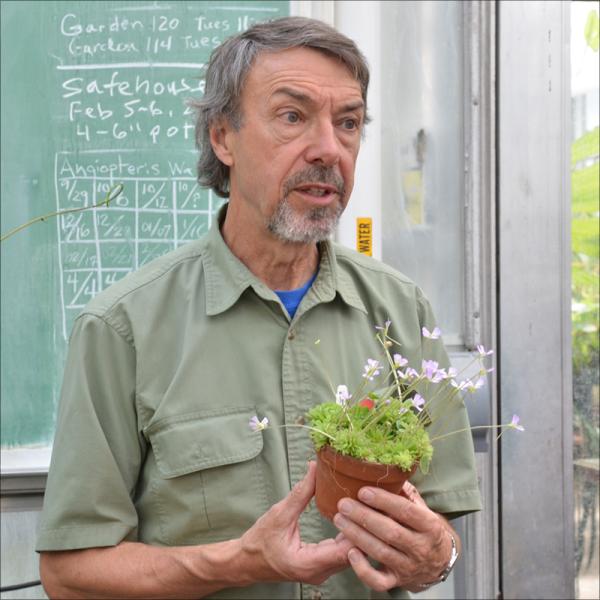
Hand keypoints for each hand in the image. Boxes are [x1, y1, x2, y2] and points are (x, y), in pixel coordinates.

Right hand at [239, 461, 352, 584]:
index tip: (362, 508)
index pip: (344, 552)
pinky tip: (352, 518)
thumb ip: (301, 493)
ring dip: (358, 533)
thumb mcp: (279, 514)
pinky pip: (343, 554)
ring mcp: (321, 572)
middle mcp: (318, 573)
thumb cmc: (260, 542)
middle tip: (369, 504)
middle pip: (353, 555)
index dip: (357, 530)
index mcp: (307, 564)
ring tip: (363, 508)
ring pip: (351, 555)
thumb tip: (315, 468)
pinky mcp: (322, 567)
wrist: (247, 562)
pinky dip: (349, 536)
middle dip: (362, 529)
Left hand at [332, 480, 453, 591]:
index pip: (407, 511)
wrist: (438, 562)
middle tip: (343, 504)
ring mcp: (409, 567)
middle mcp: (421, 548)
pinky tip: (350, 552)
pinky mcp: (397, 582)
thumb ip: (406, 492)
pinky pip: (378, 581)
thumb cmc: (425, 527)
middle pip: (391, 533)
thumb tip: (387, 471)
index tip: (363, 491)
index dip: (384, 501)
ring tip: (339, 519)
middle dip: (364, 517)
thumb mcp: (423, 508)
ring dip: (357, 536)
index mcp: (430, 526)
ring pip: (381, 553)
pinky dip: (363, 569)